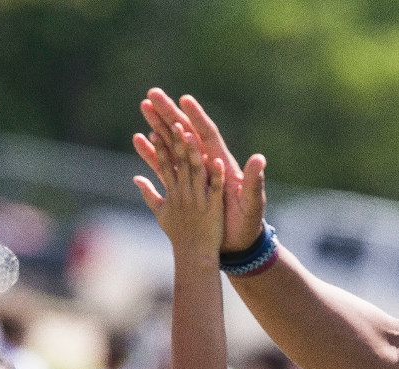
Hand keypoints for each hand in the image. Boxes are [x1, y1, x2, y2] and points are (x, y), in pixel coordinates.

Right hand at [134, 88, 265, 251]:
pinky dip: (153, 152)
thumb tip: (258, 158)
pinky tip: (140, 139)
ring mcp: (194, 175)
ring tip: (144, 109)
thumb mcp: (251, 202)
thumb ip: (253, 181)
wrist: (238, 243)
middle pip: (186, 133)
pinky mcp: (184, 187)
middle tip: (152, 94)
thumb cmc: (248, 223)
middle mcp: (207, 165)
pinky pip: (165, 167)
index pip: (208, 135)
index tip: (184, 99)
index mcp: (223, 165)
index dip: (197, 118)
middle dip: (170, 113)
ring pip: (172, 145)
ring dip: (158, 126)